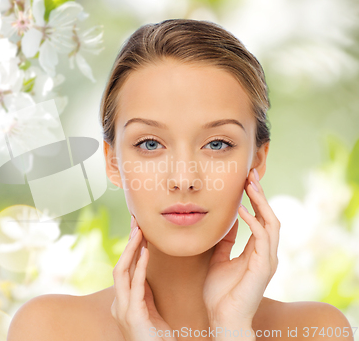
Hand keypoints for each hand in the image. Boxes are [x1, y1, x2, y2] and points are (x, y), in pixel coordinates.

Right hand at [111, 215, 176, 340]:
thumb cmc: (157, 340)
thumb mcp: (150, 311)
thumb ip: (145, 293)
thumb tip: (144, 272)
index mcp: (122, 302)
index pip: (123, 269)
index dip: (130, 248)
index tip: (137, 229)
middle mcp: (118, 304)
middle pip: (119, 265)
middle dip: (128, 242)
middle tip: (136, 221)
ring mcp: (122, 309)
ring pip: (121, 271)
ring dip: (131, 249)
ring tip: (139, 231)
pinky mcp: (132, 315)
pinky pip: (135, 285)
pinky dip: (140, 266)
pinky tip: (146, 252)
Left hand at [203, 168, 279, 329]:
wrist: (221, 317)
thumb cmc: (219, 292)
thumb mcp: (219, 259)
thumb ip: (226, 241)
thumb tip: (228, 222)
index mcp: (256, 251)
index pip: (260, 218)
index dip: (254, 199)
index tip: (245, 180)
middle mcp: (266, 253)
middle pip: (269, 216)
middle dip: (260, 194)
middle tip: (250, 173)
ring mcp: (268, 259)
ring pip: (271, 222)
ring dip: (261, 202)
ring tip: (249, 184)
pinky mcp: (264, 266)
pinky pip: (263, 238)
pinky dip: (254, 221)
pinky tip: (241, 209)